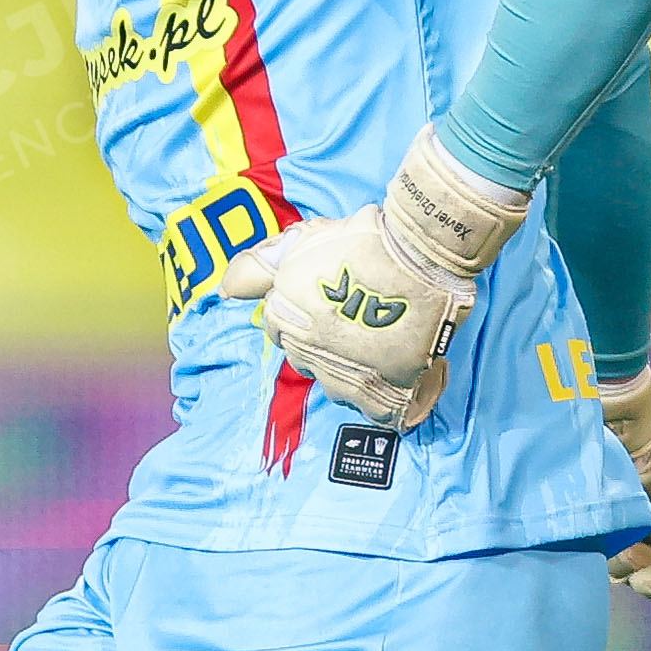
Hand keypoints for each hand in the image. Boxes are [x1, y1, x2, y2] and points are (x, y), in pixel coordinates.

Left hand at [213, 127, 530, 428]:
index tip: (331, 304)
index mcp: (286, 316)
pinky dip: (386, 403)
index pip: (280, 330)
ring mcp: (347, 371)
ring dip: (354, 372)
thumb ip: (261, 266)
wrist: (422, 249)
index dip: (305, 315)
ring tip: (378, 345)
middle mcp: (309, 349)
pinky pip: (379, 410)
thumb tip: (227, 290)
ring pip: (340, 386)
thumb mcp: (302, 241)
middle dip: (326, 345)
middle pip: (308, 359)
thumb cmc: (363, 240)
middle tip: (358, 320)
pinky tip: (396, 384)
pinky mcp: (387, 385)